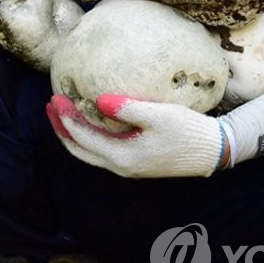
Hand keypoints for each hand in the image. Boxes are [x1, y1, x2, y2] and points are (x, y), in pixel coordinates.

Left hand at [46, 94, 225, 178]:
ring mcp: (128, 166)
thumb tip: (99, 101)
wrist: (213, 151)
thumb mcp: (159, 115)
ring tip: (63, 112)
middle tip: (50, 105)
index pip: (82, 137)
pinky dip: (89, 136)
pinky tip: (91, 119)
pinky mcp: (135, 161)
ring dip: (73, 133)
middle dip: (61, 128)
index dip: (65, 117)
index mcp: (122, 157)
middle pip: (79, 150)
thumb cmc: (188, 131)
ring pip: (89, 152)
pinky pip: (102, 150)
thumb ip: (127, 109)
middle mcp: (121, 166)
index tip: (56, 96)